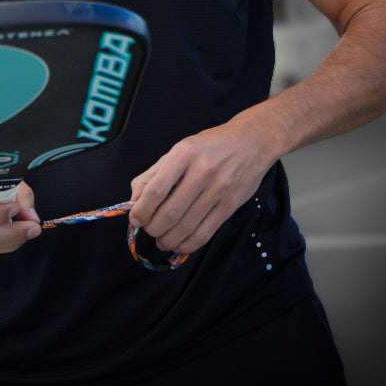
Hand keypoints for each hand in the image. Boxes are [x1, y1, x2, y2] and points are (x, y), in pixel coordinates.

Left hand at [129, 119, 270, 254]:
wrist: (251, 141)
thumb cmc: (210, 146)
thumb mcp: (179, 150)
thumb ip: (153, 174)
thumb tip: (134, 199)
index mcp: (184, 154)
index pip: (156, 190)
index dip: (141, 210)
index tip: (135, 219)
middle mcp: (202, 171)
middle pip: (170, 212)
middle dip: (154, 228)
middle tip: (149, 231)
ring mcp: (219, 189)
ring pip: (187, 226)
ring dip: (169, 240)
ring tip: (162, 241)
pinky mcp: (231, 204)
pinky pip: (206, 232)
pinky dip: (189, 244)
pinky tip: (180, 244)